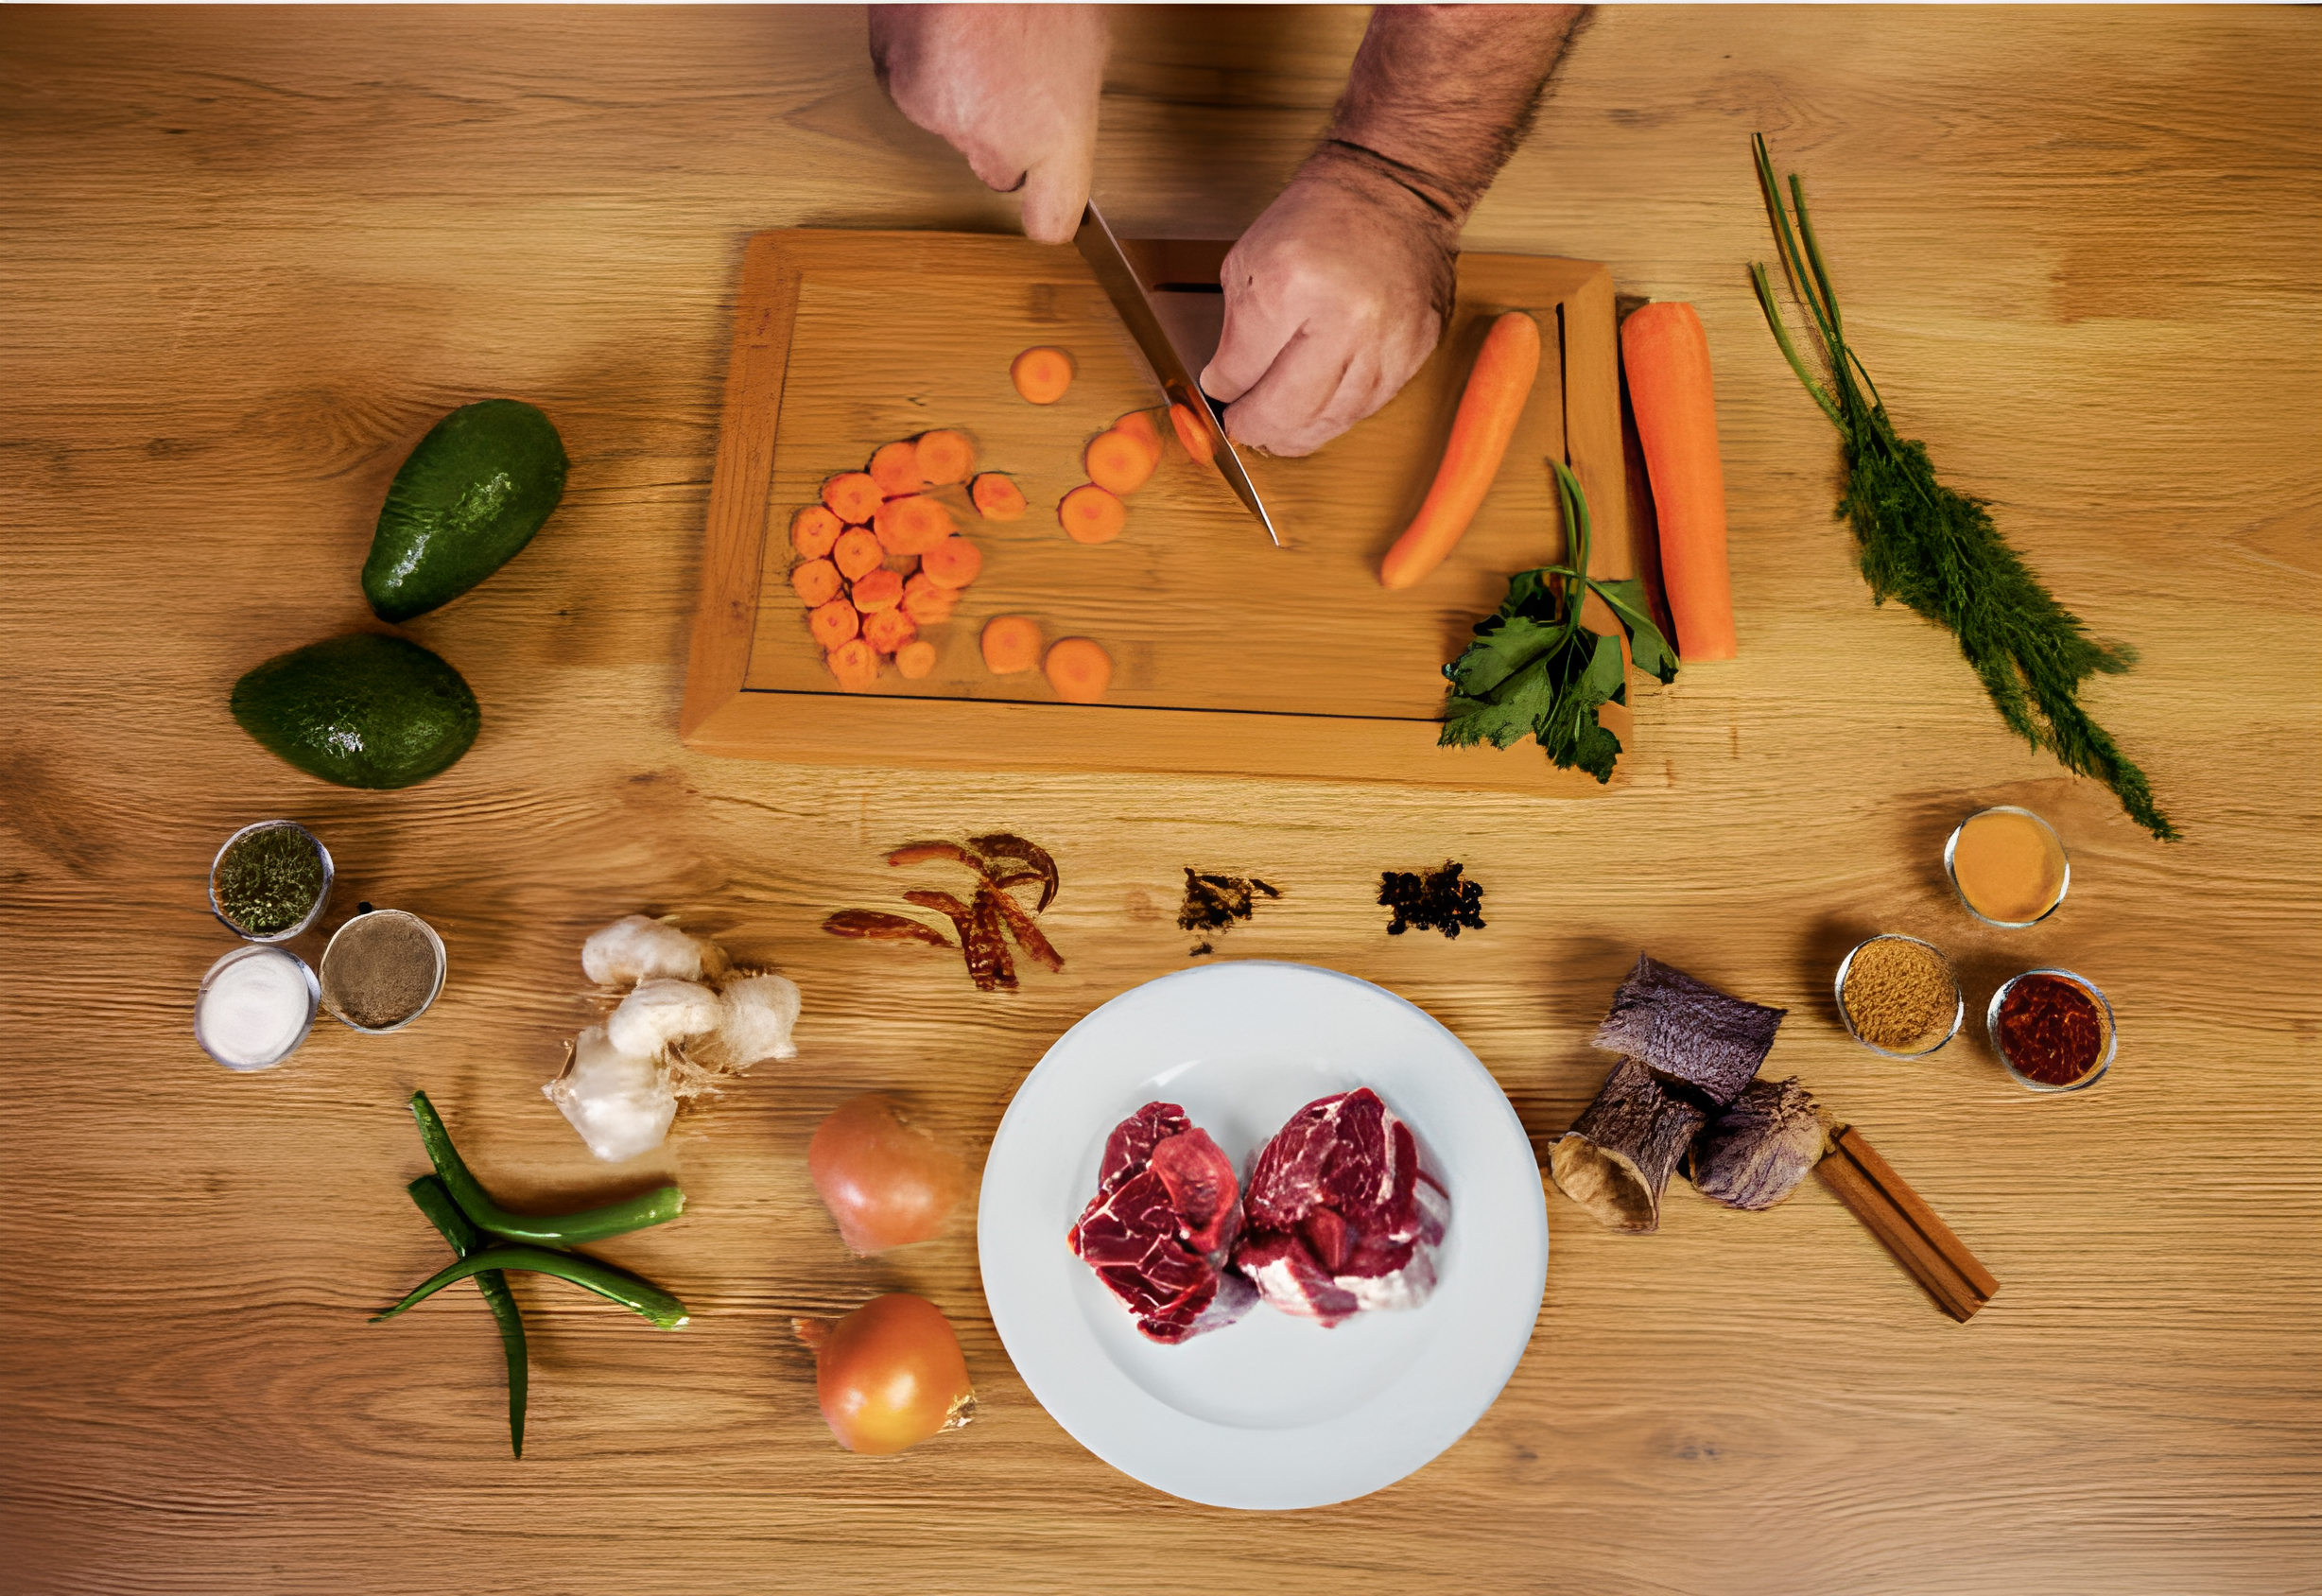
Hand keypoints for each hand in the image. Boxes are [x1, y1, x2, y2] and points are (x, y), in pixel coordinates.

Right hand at [868, 4, 1105, 244]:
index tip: (1047, 207)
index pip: (1049, 219)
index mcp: (1056, 135)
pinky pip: (910, 84)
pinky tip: (944, 25)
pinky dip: (921, 60)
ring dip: (958, 88)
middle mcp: (993, 140)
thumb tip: (1058, 115)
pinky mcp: (895, 83)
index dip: (1047, 208)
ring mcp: (939, 115)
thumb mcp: (1088, 45)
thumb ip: (1068, 101)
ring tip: (977, 34)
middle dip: (1002, 131)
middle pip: (993, 165)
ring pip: (949, 121)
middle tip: (1013, 73)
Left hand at [1200, 155, 1456, 457]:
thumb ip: (1235, 333)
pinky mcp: (1417, 350)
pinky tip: (1318, 413)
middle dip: (1257, 427)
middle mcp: (1347, 319)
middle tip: (1243, 427)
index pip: (1244, 371)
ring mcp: (1388, 339)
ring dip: (1298, 434)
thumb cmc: (1321, 217)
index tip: (1220, 393)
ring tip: (1277, 432)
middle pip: (1290, 409)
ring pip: (1333, 419)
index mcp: (1292, 286)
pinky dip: (1337, 416)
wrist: (1395, 189)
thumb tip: (1227, 386)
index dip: (1225, 390)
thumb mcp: (1249, 261)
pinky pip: (1369, 406)